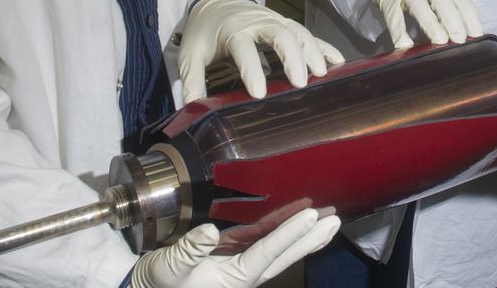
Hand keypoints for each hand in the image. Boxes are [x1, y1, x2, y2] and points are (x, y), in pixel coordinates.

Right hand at [130, 208, 340, 287]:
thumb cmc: (160, 282)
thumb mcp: (170, 267)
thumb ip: (190, 250)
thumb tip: (210, 230)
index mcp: (235, 278)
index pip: (268, 253)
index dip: (290, 234)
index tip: (312, 216)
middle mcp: (245, 273)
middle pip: (285, 255)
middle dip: (311, 238)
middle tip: (336, 220)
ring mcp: (243, 266)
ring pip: (280, 250)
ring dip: (304, 236)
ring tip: (329, 220)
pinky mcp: (237, 259)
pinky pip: (266, 245)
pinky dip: (284, 234)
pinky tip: (297, 222)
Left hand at [177, 0, 344, 103]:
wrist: (217, 1)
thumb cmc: (205, 30)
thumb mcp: (191, 53)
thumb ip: (191, 81)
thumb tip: (191, 111)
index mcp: (233, 30)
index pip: (245, 48)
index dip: (252, 70)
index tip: (259, 94)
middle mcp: (259, 22)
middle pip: (281, 34)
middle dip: (292, 57)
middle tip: (300, 83)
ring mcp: (276, 21)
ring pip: (299, 32)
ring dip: (313, 51)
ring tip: (322, 75)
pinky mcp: (286, 24)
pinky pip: (309, 34)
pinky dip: (324, 46)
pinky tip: (338, 62)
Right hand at [366, 0, 483, 48]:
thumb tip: (466, 27)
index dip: (468, 15)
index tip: (475, 34)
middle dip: (452, 20)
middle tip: (460, 40)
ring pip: (418, 4)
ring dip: (430, 24)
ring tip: (440, 41)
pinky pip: (393, 15)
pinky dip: (399, 31)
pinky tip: (405, 45)